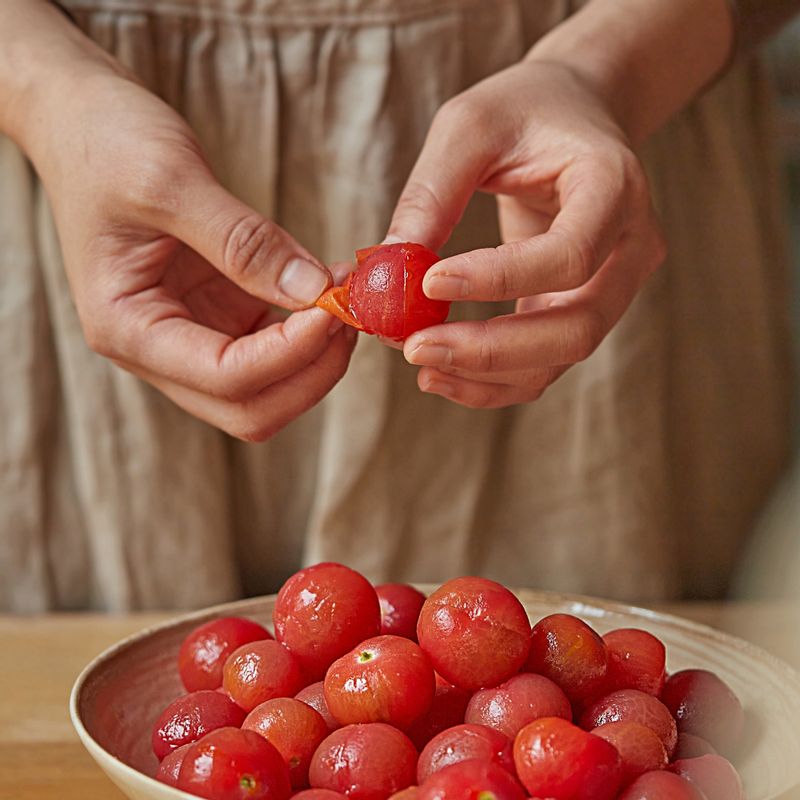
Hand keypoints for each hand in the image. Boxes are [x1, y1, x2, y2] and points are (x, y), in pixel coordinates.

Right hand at [24, 63, 354, 440]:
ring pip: (267, 390)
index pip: (223, 378)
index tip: (333, 306)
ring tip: (346, 296)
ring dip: (316, 357)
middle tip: (349, 314)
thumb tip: (313, 290)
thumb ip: (242, 242)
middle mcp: (157, 349)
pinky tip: (329, 289)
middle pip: (249, 409)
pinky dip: (309, 332)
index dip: (288, 353)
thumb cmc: (107, 143)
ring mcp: (192, 336)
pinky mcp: (219, 315)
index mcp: (127, 329)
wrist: (82, 121)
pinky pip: (273, 348)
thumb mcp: (171, 181)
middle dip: (310, 372)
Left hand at [387, 59, 665, 408]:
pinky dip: (493, 378)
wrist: (571, 115)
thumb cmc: (522, 110)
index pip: (569, 255)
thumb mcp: (469, 125)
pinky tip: (440, 373)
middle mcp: (631, 247)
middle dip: (491, 350)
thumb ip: (433, 193)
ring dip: (487, 375)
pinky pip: (545, 361)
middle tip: (415, 348)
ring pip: (561, 357)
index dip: (498, 280)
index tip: (427, 284)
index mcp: (616, 187)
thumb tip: (387, 271)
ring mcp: (614, 286)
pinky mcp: (583, 308)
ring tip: (419, 363)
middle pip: (576, 328)